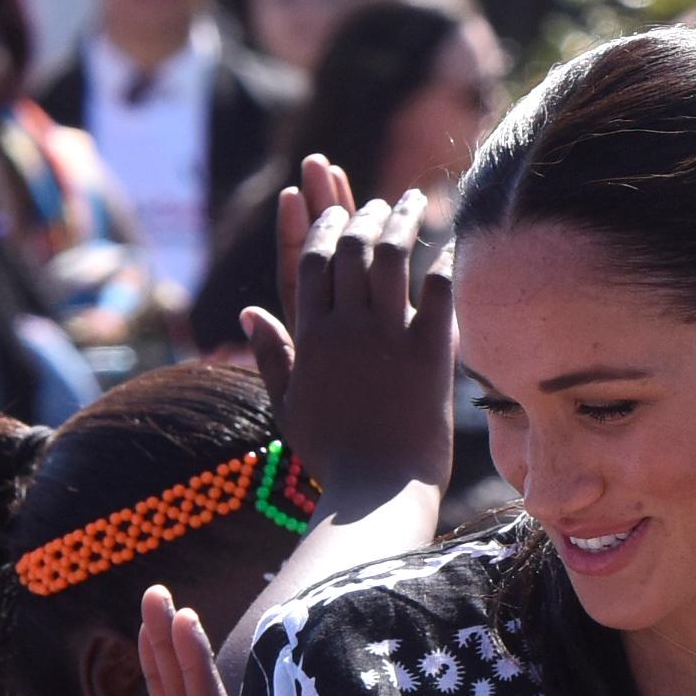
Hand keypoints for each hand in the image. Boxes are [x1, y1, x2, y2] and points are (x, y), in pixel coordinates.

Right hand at [239, 159, 458, 499]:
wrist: (378, 494)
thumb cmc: (333, 457)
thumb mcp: (289, 406)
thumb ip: (271, 355)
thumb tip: (248, 313)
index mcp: (311, 338)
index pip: (310, 261)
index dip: (321, 226)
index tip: (335, 210)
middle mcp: (346, 328)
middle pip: (350, 248)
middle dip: (363, 214)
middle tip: (380, 202)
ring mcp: (389, 338)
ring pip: (391, 256)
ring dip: (402, 220)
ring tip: (416, 201)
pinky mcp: (430, 353)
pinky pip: (438, 289)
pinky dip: (441, 257)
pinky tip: (448, 240)